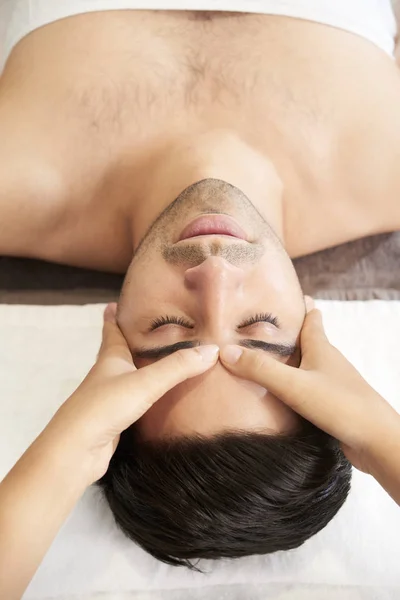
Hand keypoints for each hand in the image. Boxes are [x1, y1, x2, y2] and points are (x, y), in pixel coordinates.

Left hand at [48, 304, 218, 484]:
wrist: (77, 451)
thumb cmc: (105, 406)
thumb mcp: (146, 382)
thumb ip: (178, 367)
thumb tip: (213, 348)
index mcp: (110, 358)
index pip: (112, 330)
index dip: (113, 315)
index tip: (115, 302)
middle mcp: (108, 374)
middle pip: (119, 351)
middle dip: (131, 339)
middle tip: (152, 328)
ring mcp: (110, 397)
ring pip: (128, 376)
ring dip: (142, 367)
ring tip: (163, 358)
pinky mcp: (115, 419)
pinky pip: (135, 399)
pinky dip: (147, 392)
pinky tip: (160, 395)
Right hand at [220, 301, 396, 473]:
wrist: (376, 441)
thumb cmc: (340, 404)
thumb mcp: (294, 385)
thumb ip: (260, 369)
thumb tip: (225, 351)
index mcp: (321, 348)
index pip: (311, 318)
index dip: (299, 305)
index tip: (282, 296)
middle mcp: (328, 361)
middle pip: (307, 340)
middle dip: (286, 333)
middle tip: (259, 329)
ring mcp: (331, 383)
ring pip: (306, 365)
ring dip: (288, 361)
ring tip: (262, 359)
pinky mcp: (331, 404)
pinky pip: (307, 387)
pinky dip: (292, 384)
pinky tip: (277, 393)